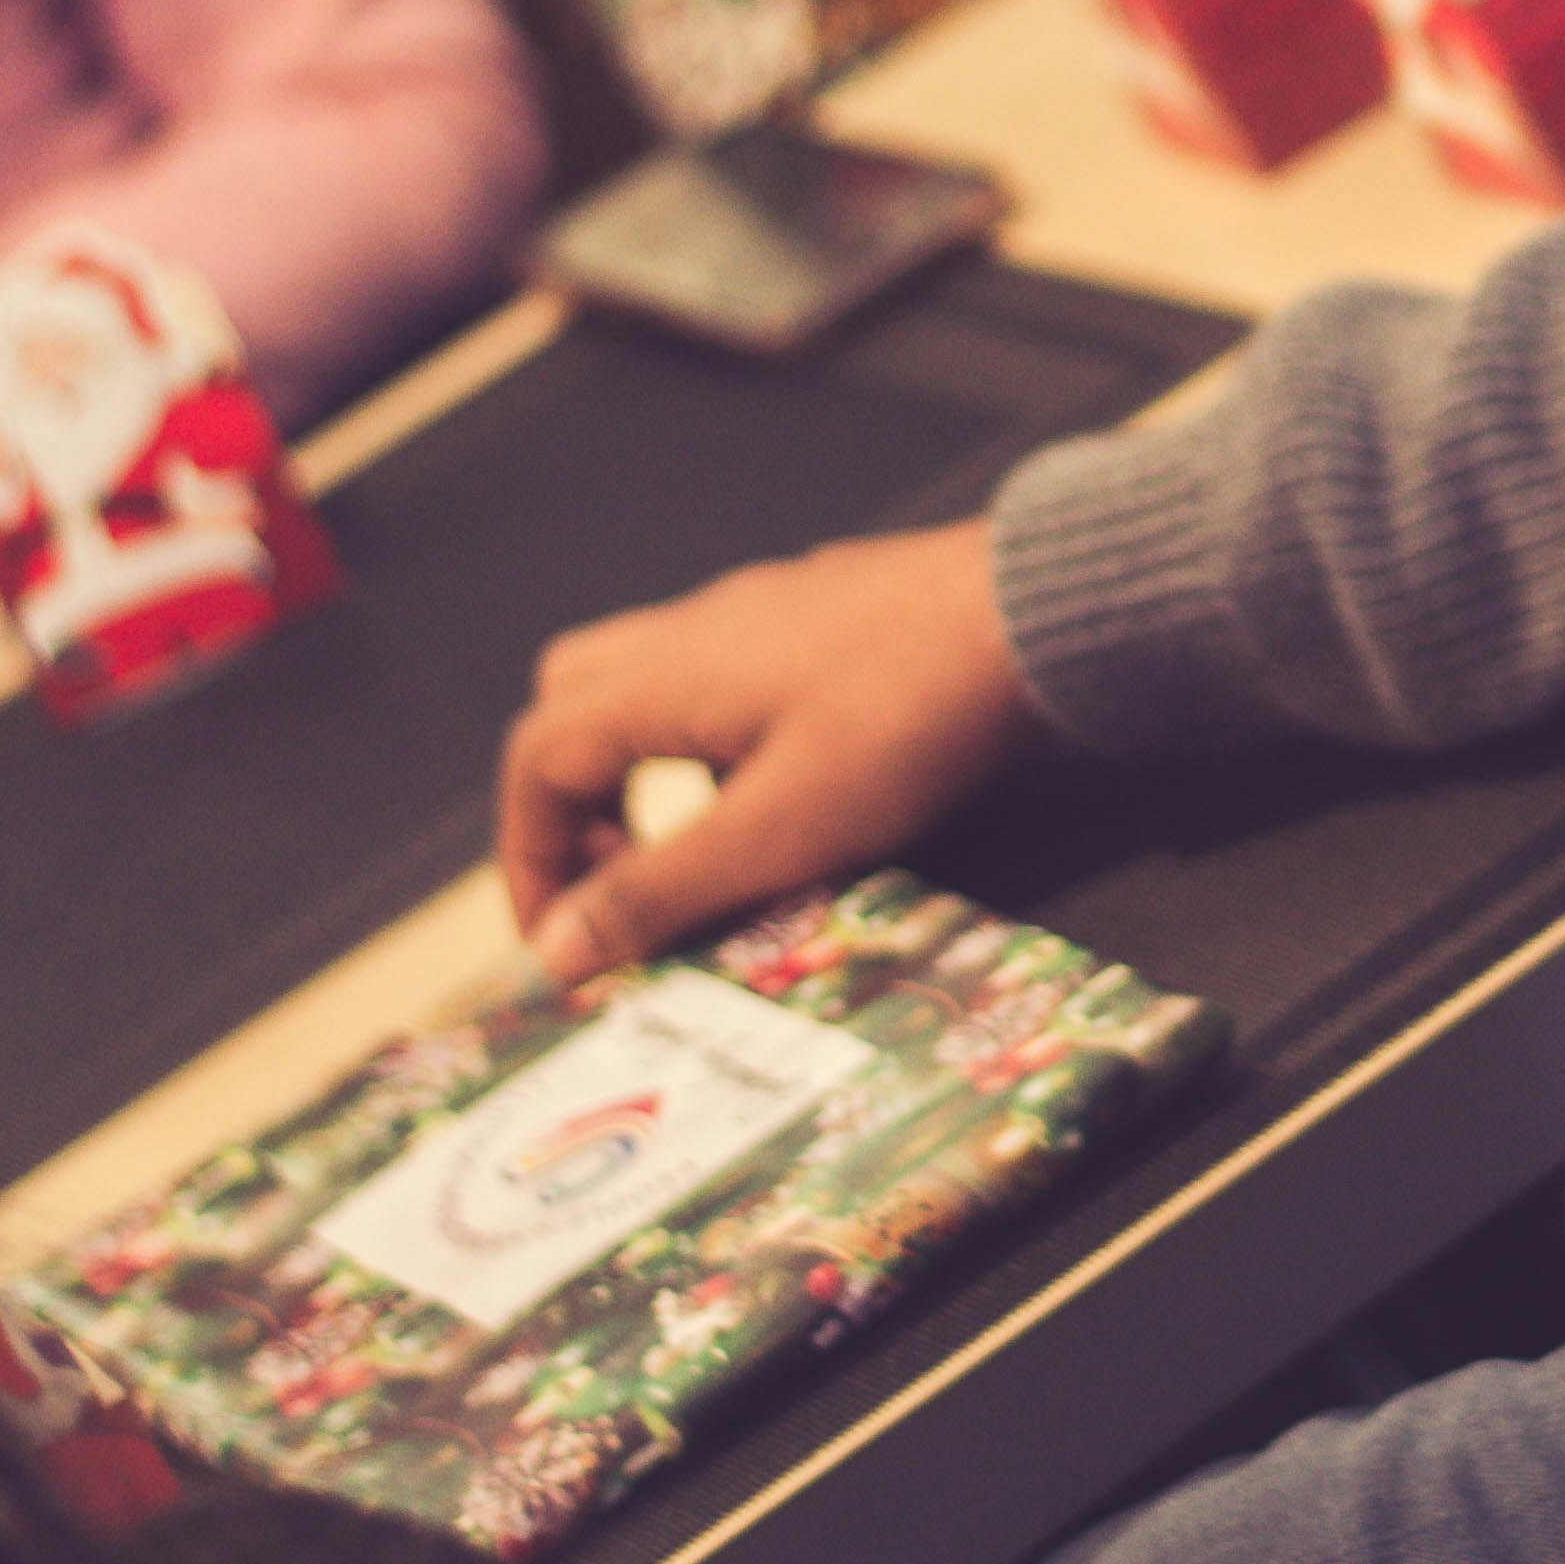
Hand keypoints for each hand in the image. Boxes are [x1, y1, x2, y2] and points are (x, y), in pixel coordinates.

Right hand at [494, 522, 1038, 983]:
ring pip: (652, 685)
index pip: (536, 759)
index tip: (562, 942)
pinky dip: (717, 744)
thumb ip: (661, 890)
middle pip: (574, 704)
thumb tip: (551, 953)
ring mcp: (760, 610)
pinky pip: (726, 675)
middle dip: (572, 803)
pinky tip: (790, 793)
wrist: (1034, 614)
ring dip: (646, 774)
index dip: (530, 856)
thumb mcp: (776, 831)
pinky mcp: (822, 613)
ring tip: (702, 855)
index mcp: (659, 676)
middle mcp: (693, 628)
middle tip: (619, 887)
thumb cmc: (903, 724)